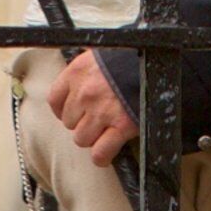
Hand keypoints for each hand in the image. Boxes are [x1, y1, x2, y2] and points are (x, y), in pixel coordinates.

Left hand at [43, 50, 135, 165]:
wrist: (156, 60)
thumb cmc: (128, 57)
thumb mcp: (99, 55)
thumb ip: (86, 69)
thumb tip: (79, 81)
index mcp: (77, 72)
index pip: (55, 100)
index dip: (64, 110)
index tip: (75, 112)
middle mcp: (85, 92)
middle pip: (69, 123)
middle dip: (82, 123)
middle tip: (98, 118)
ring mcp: (102, 111)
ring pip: (81, 139)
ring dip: (92, 138)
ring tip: (106, 130)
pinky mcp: (121, 126)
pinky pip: (100, 153)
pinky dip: (102, 156)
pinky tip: (108, 152)